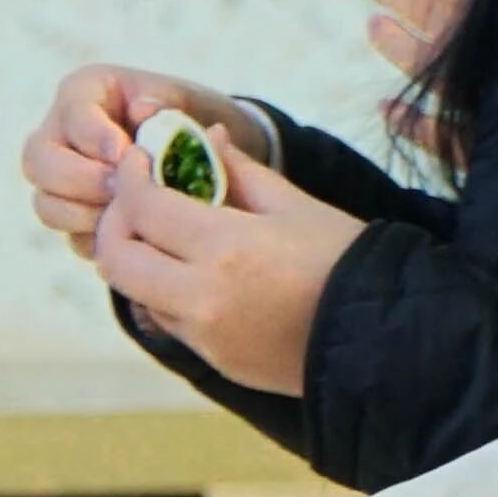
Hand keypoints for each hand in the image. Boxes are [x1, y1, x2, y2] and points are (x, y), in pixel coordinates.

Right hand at [21, 62, 244, 258]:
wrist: (195, 156)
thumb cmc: (182, 120)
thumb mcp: (180, 100)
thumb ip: (164, 102)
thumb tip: (142, 110)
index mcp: (82, 94)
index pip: (72, 114)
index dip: (94, 136)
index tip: (125, 152)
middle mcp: (58, 137)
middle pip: (37, 161)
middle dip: (81, 179)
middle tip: (122, 188)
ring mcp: (59, 183)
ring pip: (47, 205)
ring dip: (87, 214)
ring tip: (129, 213)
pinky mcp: (75, 221)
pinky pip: (73, 238)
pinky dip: (101, 240)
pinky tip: (132, 233)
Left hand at [92, 131, 367, 397]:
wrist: (381, 337)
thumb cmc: (344, 259)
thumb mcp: (294, 204)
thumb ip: (238, 169)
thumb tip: (204, 136)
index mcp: (224, 247)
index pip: (142, 207)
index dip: (130, 177)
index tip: (139, 160)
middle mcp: (201, 296)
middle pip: (116, 256)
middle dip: (116, 221)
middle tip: (136, 198)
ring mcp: (203, 335)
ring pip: (134, 292)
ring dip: (136, 258)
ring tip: (163, 233)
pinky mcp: (211, 359)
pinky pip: (165, 320)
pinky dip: (162, 290)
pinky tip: (190, 269)